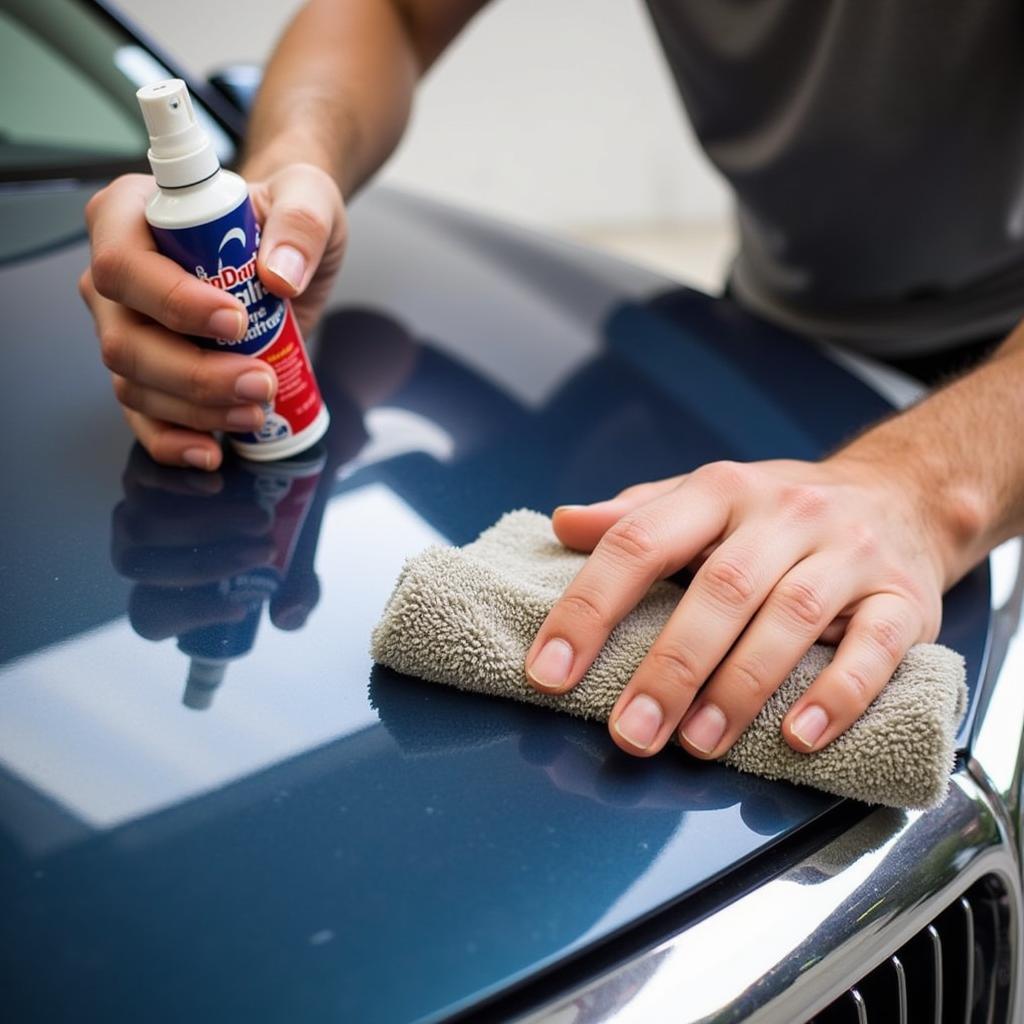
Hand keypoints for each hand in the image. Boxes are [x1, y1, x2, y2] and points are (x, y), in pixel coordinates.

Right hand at [79, 163, 346, 469]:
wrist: (286, 251)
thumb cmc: (281, 217)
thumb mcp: (308, 197)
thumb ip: (302, 221)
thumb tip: (280, 274)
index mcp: (134, 216)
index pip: (125, 264)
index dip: (173, 302)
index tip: (235, 321)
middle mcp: (118, 278)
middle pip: (125, 340)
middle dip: (195, 374)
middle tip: (260, 381)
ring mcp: (127, 329)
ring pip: (135, 385)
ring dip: (198, 410)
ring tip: (258, 407)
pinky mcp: (150, 373)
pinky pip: (145, 418)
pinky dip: (176, 442)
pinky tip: (214, 450)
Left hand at [524, 457, 946, 758]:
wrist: (902, 495)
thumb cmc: (779, 513)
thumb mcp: (706, 498)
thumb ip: (637, 517)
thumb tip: (564, 524)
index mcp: (721, 491)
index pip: (641, 541)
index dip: (589, 608)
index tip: (550, 671)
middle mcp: (785, 514)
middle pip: (720, 589)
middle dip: (669, 667)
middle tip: (631, 731)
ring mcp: (848, 554)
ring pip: (791, 619)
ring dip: (739, 688)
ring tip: (698, 743)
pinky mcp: (903, 599)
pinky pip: (875, 648)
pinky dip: (837, 695)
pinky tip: (799, 736)